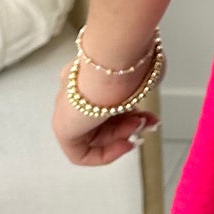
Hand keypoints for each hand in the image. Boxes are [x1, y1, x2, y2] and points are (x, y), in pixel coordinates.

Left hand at [51, 52, 159, 166]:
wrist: (114, 61)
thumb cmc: (128, 60)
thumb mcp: (141, 72)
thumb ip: (141, 81)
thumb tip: (151, 81)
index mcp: (90, 71)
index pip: (106, 100)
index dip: (129, 112)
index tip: (145, 115)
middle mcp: (76, 89)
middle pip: (102, 120)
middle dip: (129, 125)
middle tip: (145, 123)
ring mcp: (68, 107)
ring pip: (94, 135)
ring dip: (122, 136)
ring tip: (139, 127)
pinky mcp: (62, 127)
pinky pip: (80, 152)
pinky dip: (105, 154)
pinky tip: (125, 145)